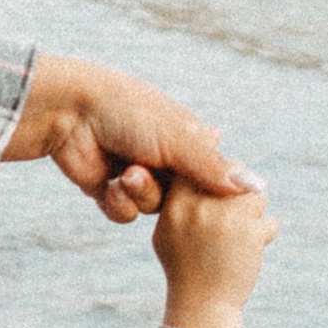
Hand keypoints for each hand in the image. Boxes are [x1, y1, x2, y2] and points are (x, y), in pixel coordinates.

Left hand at [3, 55, 256, 225]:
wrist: (70, 112)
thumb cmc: (128, 112)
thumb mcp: (178, 138)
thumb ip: (215, 167)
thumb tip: (258, 188)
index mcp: (188, 138)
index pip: (214, 176)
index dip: (212, 190)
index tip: (211, 195)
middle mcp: (165, 159)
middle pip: (184, 201)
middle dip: (169, 194)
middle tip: (158, 177)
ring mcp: (137, 176)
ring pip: (154, 210)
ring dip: (140, 195)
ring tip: (127, 175)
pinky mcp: (110, 192)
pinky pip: (126, 215)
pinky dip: (119, 203)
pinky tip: (109, 184)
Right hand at [154, 182, 275, 327]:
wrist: (202, 306)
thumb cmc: (185, 270)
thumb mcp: (168, 232)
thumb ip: (180, 200)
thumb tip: (205, 168)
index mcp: (176, 202)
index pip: (202, 164)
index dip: (215, 173)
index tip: (219, 194)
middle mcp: (199, 204)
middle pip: (234, 172)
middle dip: (238, 193)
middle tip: (231, 220)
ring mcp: (225, 216)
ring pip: (256, 195)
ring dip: (254, 215)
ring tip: (239, 238)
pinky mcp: (250, 231)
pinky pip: (268, 222)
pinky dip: (263, 237)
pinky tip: (247, 253)